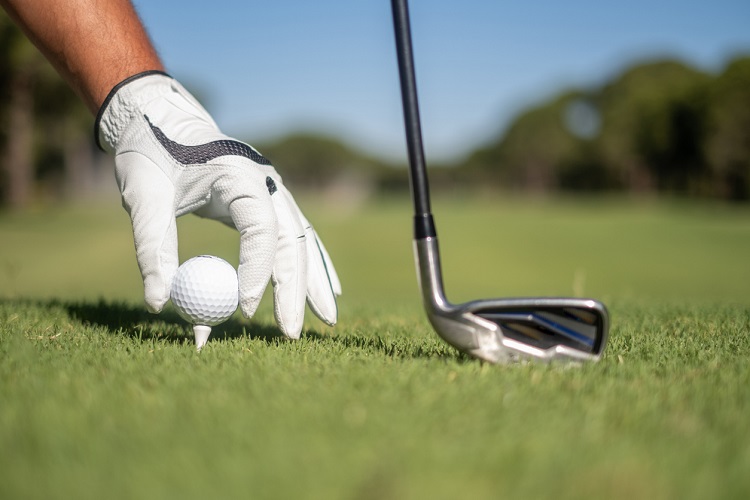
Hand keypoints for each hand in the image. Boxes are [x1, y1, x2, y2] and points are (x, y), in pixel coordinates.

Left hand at [96, 71, 340, 337]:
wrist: (160, 117)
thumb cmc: (150, 153)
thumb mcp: (143, 196)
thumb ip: (152, 247)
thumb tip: (160, 302)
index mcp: (239, 174)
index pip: (262, 229)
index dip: (257, 271)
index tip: (244, 310)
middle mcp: (267, 182)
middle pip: (292, 241)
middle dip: (295, 290)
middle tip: (291, 334)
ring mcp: (273, 191)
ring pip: (302, 241)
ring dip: (313, 282)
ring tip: (326, 321)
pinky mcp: (268, 201)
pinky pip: (296, 237)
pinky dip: (310, 265)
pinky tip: (326, 292)